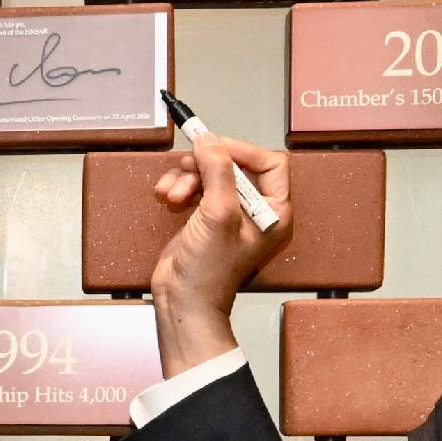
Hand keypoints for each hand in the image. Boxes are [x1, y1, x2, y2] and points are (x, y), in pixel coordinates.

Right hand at [146, 130, 294, 377]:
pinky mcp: (206, 217)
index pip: (270, 163)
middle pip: (235, 164)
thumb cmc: (209, 270)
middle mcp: (256, 210)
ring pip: (211, 173)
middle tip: (186, 165)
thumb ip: (218, 172)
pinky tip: (167, 197)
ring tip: (173, 194)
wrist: (184, 301)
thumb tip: (209, 139)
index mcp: (274, 211)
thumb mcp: (218, 214)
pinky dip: (180, 186)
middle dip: (207, 165)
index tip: (215, 148)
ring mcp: (230, 213)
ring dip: (188, 176)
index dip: (243, 151)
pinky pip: (196, 186)